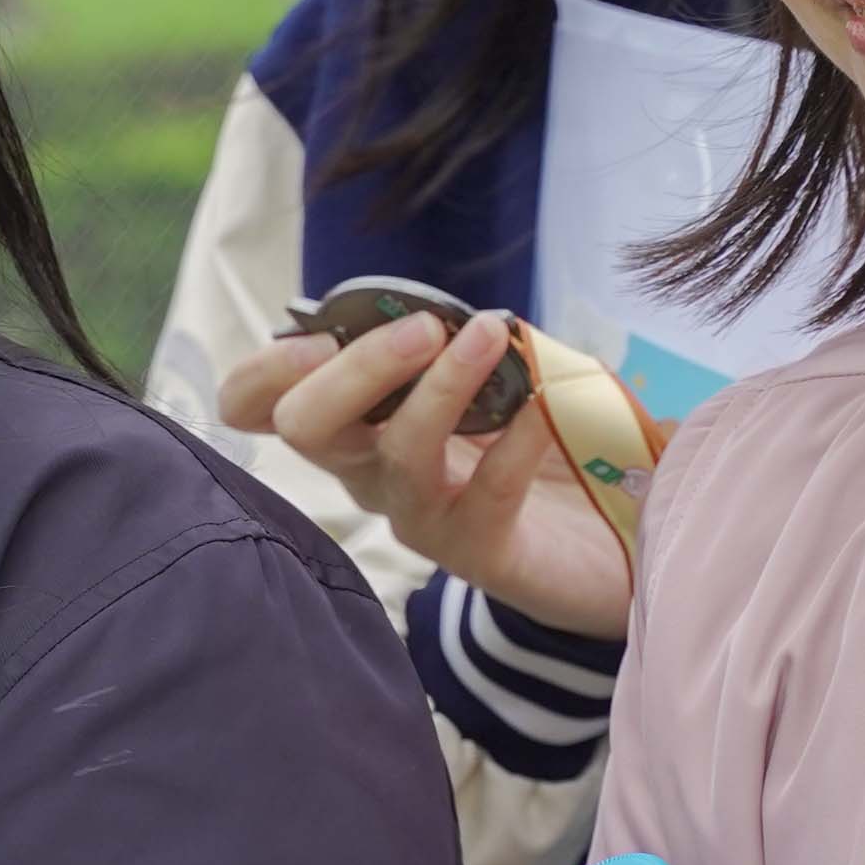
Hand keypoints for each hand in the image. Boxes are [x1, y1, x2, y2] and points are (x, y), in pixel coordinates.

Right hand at [219, 308, 633, 639]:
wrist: (604, 537)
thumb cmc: (531, 445)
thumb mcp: (488, 376)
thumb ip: (459, 342)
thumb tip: (464, 313)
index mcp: (353, 423)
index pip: (260, 405)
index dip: (262, 374)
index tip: (315, 338)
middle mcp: (368, 471)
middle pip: (309, 427)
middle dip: (355, 370)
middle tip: (422, 328)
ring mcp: (420, 516)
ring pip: (398, 457)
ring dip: (443, 387)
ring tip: (489, 335)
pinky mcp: (481, 551)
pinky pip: (488, 494)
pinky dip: (517, 441)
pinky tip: (544, 405)